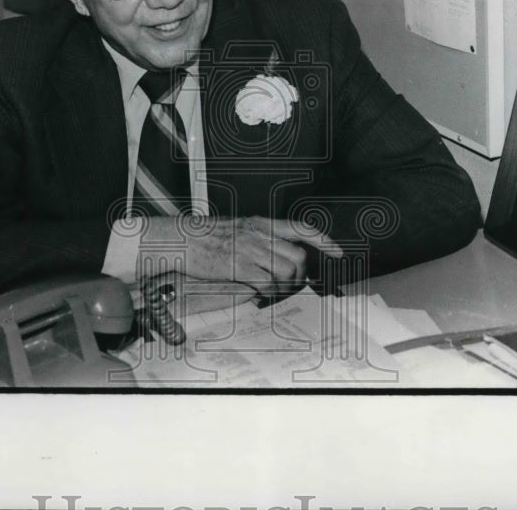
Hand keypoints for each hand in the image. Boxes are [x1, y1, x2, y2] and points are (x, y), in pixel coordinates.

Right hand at [141, 215, 340, 295]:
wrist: (179, 239)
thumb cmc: (202, 236)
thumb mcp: (234, 228)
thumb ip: (255, 238)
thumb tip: (272, 255)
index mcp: (259, 223)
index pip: (300, 227)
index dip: (322, 240)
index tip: (336, 252)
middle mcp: (259, 234)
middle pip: (298, 255)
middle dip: (300, 274)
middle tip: (290, 283)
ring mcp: (250, 250)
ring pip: (287, 271)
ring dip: (286, 286)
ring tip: (274, 290)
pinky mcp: (239, 266)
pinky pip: (267, 283)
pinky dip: (268, 293)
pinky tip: (259, 293)